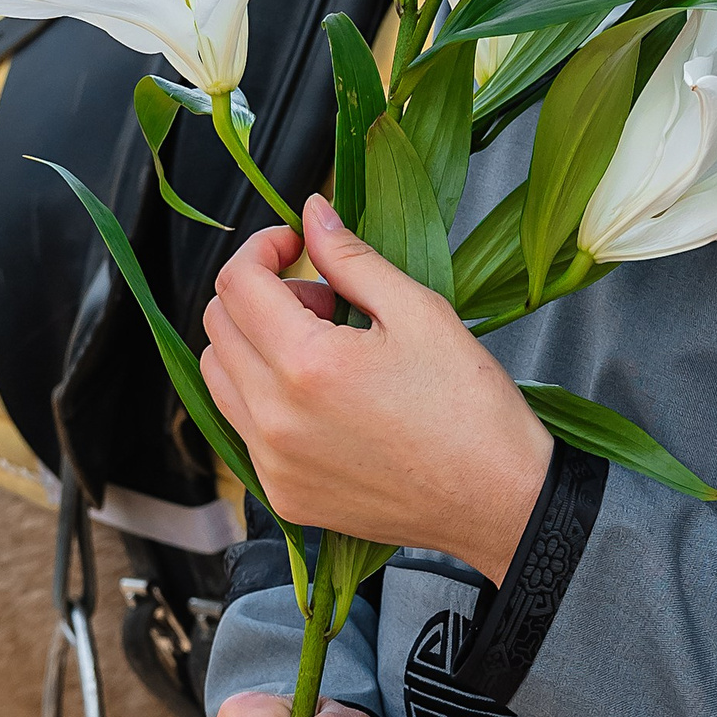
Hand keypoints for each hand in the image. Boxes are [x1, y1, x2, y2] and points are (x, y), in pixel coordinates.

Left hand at [200, 197, 550, 580]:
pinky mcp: (283, 493)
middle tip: (323, 297)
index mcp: (309, 365)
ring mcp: (273, 463)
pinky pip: (242, 428)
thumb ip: (352, 258)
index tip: (294, 243)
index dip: (262, 247)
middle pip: (217, 326)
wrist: (499, 501)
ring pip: (218, 377)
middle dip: (260, 293)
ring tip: (320, 347)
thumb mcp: (420, 312)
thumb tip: (313, 215)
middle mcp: (276, 419)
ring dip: (253, 344)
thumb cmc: (472, 411)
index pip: (238, 283)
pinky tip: (322, 396)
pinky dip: (264, 396)